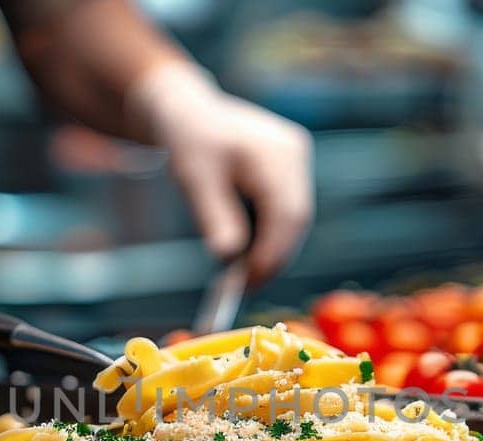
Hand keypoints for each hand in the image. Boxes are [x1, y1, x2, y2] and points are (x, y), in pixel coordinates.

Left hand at [127, 62, 312, 282]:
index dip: (272, 253)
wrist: (187, 111)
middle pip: (296, 219)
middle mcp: (295, 154)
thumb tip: (229, 256)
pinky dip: (268, 234)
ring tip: (243, 278)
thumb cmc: (187, 139)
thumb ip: (215, 215)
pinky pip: (285, 209)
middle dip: (272, 256)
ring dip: (271, 248)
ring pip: (293, 218)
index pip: (288, 214)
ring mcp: (295, 161)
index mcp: (277, 152)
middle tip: (243, 288)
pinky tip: (247, 254)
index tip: (248, 283)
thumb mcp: (195, 178)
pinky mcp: (288, 170)